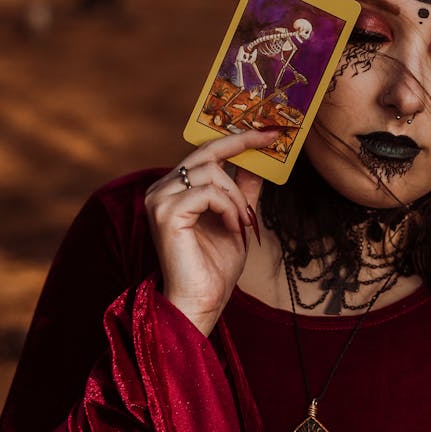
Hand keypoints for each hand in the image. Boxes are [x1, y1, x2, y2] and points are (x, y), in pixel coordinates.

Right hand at [144, 129, 278, 335]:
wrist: (202, 300)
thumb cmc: (215, 266)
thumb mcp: (237, 218)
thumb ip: (243, 190)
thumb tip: (259, 161)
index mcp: (174, 189)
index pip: (206, 152)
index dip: (237, 138)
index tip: (268, 131)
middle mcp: (161, 189)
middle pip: (206, 151)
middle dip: (242, 143)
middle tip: (272, 139)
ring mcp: (159, 199)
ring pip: (211, 172)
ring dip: (236, 197)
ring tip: (243, 221)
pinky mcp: (164, 212)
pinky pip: (208, 192)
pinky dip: (229, 208)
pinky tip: (234, 228)